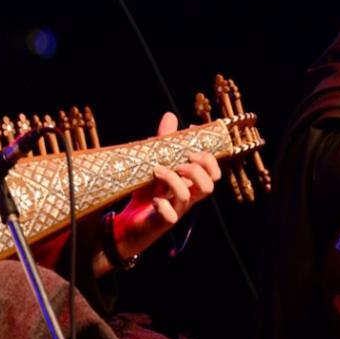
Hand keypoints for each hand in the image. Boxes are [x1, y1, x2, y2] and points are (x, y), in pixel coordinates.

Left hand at [111, 112, 221, 261]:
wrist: (126, 223)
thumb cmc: (145, 193)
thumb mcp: (154, 163)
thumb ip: (164, 143)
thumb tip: (171, 116)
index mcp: (189, 184)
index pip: (213, 173)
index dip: (209, 160)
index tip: (192, 149)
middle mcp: (187, 198)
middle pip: (209, 186)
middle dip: (196, 170)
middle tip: (179, 163)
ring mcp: (176, 211)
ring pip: (189, 196)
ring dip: (174, 179)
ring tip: (157, 171)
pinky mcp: (161, 222)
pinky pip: (170, 216)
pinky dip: (162, 205)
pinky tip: (153, 200)